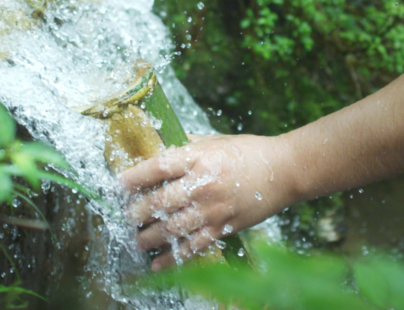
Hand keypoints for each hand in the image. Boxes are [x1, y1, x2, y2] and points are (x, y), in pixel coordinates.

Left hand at [120, 134, 299, 270]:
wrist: (285, 171)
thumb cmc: (248, 152)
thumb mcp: (215, 140)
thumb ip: (186, 146)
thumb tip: (156, 147)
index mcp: (199, 159)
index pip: (159, 167)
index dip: (135, 177)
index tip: (118, 184)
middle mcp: (203, 185)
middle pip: (161, 202)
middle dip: (137, 212)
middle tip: (124, 216)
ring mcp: (214, 209)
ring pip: (173, 228)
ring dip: (149, 237)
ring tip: (136, 240)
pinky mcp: (224, 227)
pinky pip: (194, 247)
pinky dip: (174, 258)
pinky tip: (157, 264)